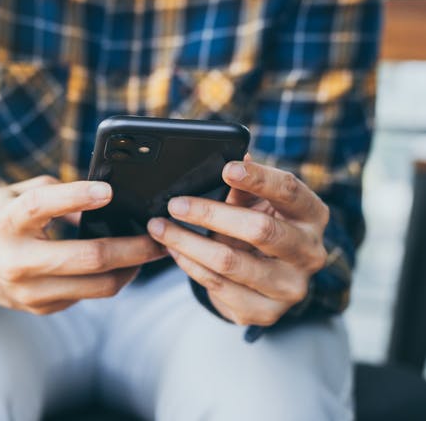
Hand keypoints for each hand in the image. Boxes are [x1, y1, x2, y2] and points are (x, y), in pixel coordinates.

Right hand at [0, 176, 164, 314]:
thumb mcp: (11, 194)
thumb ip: (55, 193)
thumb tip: (104, 199)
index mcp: (6, 222)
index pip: (43, 206)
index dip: (78, 197)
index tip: (109, 190)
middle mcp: (16, 261)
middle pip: (88, 259)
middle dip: (134, 249)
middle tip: (159, 237)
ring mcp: (27, 291)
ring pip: (96, 286)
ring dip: (130, 269)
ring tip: (146, 252)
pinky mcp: (36, 308)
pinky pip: (84, 295)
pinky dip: (105, 280)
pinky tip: (116, 265)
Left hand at [146, 158, 329, 326]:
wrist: (270, 280)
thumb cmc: (261, 227)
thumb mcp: (258, 203)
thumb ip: (243, 187)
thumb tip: (226, 159)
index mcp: (313, 215)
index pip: (290, 191)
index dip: (258, 178)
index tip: (226, 168)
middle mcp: (309, 253)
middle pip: (259, 229)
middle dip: (210, 214)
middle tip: (174, 204)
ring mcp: (290, 287)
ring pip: (230, 262)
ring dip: (187, 242)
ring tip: (159, 227)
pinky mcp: (265, 313)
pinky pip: (218, 285)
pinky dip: (189, 264)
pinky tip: (173, 250)